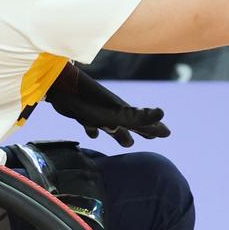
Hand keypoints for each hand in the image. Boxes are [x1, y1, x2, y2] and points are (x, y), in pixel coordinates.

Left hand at [45, 64, 170, 146]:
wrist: (61, 86)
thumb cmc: (89, 102)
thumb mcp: (116, 113)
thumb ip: (138, 116)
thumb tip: (162, 112)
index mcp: (122, 113)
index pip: (143, 122)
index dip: (154, 128)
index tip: (167, 133)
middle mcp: (112, 111)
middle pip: (131, 124)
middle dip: (142, 131)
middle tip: (152, 137)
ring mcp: (97, 112)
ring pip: (113, 126)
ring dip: (120, 134)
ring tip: (127, 143)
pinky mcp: (81, 113)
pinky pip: (91, 124)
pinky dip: (94, 130)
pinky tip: (93, 135)